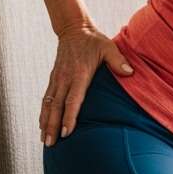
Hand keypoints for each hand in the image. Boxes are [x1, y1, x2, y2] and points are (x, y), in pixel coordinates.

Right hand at [40, 23, 134, 145]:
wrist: (73, 29)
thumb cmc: (94, 40)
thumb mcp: (108, 47)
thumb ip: (118, 60)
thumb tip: (130, 73)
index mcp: (78, 74)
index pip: (72, 100)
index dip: (69, 117)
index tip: (67, 132)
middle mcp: (65, 78)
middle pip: (57, 106)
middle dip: (53, 126)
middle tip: (50, 144)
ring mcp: (57, 79)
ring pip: (48, 104)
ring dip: (45, 123)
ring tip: (44, 140)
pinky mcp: (53, 79)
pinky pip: (46, 99)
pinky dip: (43, 113)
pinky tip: (42, 125)